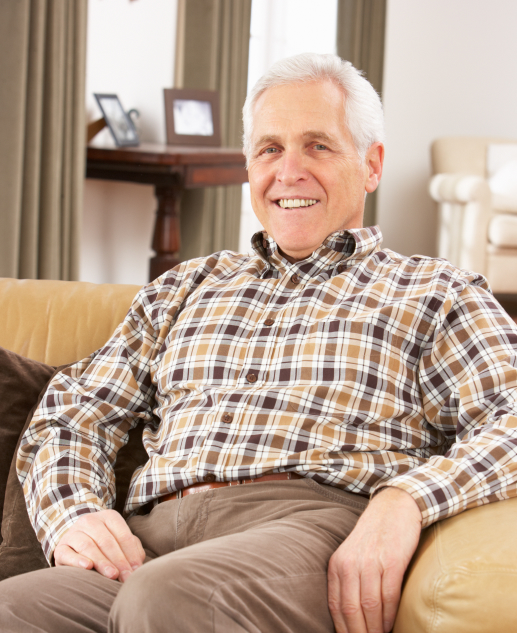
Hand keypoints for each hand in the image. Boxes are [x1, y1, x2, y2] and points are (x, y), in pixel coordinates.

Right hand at [54, 509, 144, 581]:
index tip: (136, 570)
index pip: (122, 535)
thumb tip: (137, 565)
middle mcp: (90, 521)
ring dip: (101, 562)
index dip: (130, 553)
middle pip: (106, 541)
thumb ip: (132, 549)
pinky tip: (87, 567)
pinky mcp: (60, 548)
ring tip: (112, 574)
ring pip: (88, 546)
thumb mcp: (119, 541)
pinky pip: (68, 553)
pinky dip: (77, 561)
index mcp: (108, 517)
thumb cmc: (104, 544)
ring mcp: (73, 533)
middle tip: (126, 577)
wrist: (75, 540)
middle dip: (118, 561)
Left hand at [327, 487, 421, 632]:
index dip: (343, 630)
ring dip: (376, 630)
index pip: (335, 607)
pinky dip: (390, 616)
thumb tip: (349, 617)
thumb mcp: (352, 556)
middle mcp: (350, 564)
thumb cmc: (374, 537)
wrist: (394, 507)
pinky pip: (389, 596)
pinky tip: (390, 626)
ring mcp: (371, 562)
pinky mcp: (393, 561)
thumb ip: (348, 582)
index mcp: (337, 564)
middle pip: (351, 611)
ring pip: (371, 607)